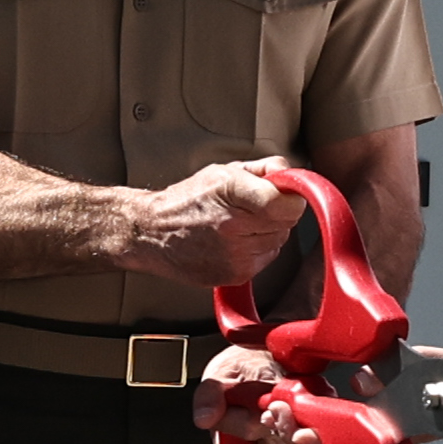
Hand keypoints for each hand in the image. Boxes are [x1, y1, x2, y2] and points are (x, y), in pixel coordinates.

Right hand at [126, 159, 312, 286]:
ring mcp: (234, 254)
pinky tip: (234, 242)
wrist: (151, 233)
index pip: (288, 203)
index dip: (291, 197)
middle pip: (287, 222)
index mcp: (231, 191)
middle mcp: (233, 225)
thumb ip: (264, 169)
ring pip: (279, 241)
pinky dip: (257, 250)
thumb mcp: (223, 171)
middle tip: (253, 208)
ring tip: (239, 224)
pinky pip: (266, 259)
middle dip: (278, 212)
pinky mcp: (235, 274)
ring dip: (268, 232)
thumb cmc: (187, 200)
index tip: (285, 194)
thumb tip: (291, 175)